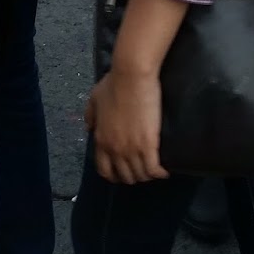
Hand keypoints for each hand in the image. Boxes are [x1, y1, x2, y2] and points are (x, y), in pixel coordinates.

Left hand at [84, 67, 167, 183]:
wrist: (131, 76)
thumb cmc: (114, 83)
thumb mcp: (95, 98)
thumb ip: (90, 115)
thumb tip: (90, 128)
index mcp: (101, 140)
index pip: (104, 170)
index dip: (114, 176)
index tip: (122, 173)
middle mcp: (114, 149)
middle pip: (125, 176)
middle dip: (133, 176)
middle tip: (141, 170)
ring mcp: (131, 149)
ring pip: (140, 175)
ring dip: (147, 175)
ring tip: (154, 170)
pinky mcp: (148, 145)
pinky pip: (153, 169)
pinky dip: (159, 173)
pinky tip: (164, 171)